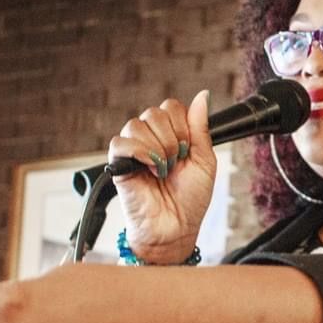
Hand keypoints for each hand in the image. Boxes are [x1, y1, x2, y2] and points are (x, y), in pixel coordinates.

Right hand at [109, 91, 215, 263]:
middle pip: (153, 112)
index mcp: (170, 135)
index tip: (187, 149)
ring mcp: (132, 150)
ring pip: (135, 125)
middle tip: (175, 162)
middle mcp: (149, 139)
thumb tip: (203, 95)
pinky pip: (119, 143)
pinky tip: (150, 168)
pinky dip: (138, 152)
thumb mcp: (204, 160)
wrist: (176, 227)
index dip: (182, 125)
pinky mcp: (118, 164)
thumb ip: (200, 128)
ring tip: (163, 170)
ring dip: (157, 148)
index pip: (170, 107)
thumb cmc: (190, 199)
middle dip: (171, 138)